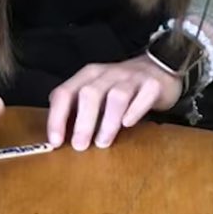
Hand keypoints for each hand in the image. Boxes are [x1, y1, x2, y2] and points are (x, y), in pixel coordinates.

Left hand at [47, 57, 182, 150]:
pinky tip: (128, 124)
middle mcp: (107, 74)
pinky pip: (144, 96)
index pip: (65, 93)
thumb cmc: (119, 86)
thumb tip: (58, 138)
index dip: (57, 117)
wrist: (157, 67)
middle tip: (79, 146)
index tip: (55, 142)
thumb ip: (78, 109)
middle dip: (82, 122)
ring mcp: (131, 78)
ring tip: (102, 142)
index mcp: (88, 75)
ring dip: (108, 121)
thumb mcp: (96, 92)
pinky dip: (135, 110)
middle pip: (89, 94)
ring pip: (116, 96)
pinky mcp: (153, 84)